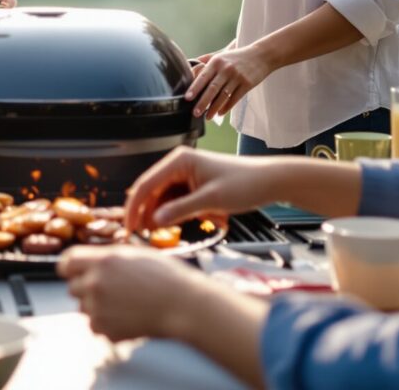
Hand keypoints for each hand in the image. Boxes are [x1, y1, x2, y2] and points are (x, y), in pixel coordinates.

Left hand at [59, 246, 206, 341]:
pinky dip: (107, 325)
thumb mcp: (134, 254)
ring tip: (124, 304)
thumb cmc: (166, 277)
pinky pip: (96, 327)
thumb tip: (92, 262)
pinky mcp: (105, 329)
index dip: (71, 268)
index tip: (76, 272)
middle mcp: (95, 283)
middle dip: (87, 289)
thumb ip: (107, 258)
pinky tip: (127, 317)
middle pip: (73, 288)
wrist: (183, 305)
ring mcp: (98, 308)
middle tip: (112, 290)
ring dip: (97, 307)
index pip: (66, 263)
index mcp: (102, 261)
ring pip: (84, 309)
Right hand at [125, 147, 282, 230]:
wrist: (270, 181)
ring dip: (161, 216)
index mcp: (179, 161)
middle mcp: (178, 165)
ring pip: (162, 199)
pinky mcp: (193, 185)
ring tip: (159, 235)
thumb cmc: (245, 184)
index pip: (146, 184)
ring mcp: (185, 175)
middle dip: (146, 214)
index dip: (134, 207)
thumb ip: (181, 210)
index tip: (128, 228)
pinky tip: (176, 225)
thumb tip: (154, 221)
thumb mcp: (212, 200)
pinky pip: (175, 201)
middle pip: (151, 192)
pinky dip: (174, 214)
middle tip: (143, 237)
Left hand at [185, 43, 274, 119]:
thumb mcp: (222, 55)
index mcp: (217, 62)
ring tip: (207, 117)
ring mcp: (237, 77)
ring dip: (214, 108)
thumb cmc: (238, 57)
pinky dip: (226, 107)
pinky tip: (220, 113)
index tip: (187, 98)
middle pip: (212, 89)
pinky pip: (234, 99)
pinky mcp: (247, 84)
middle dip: (202, 102)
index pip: (203, 76)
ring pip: (223, 96)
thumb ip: (207, 60)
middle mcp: (226, 69)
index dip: (195, 88)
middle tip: (195, 113)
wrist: (261, 55)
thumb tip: (190, 66)